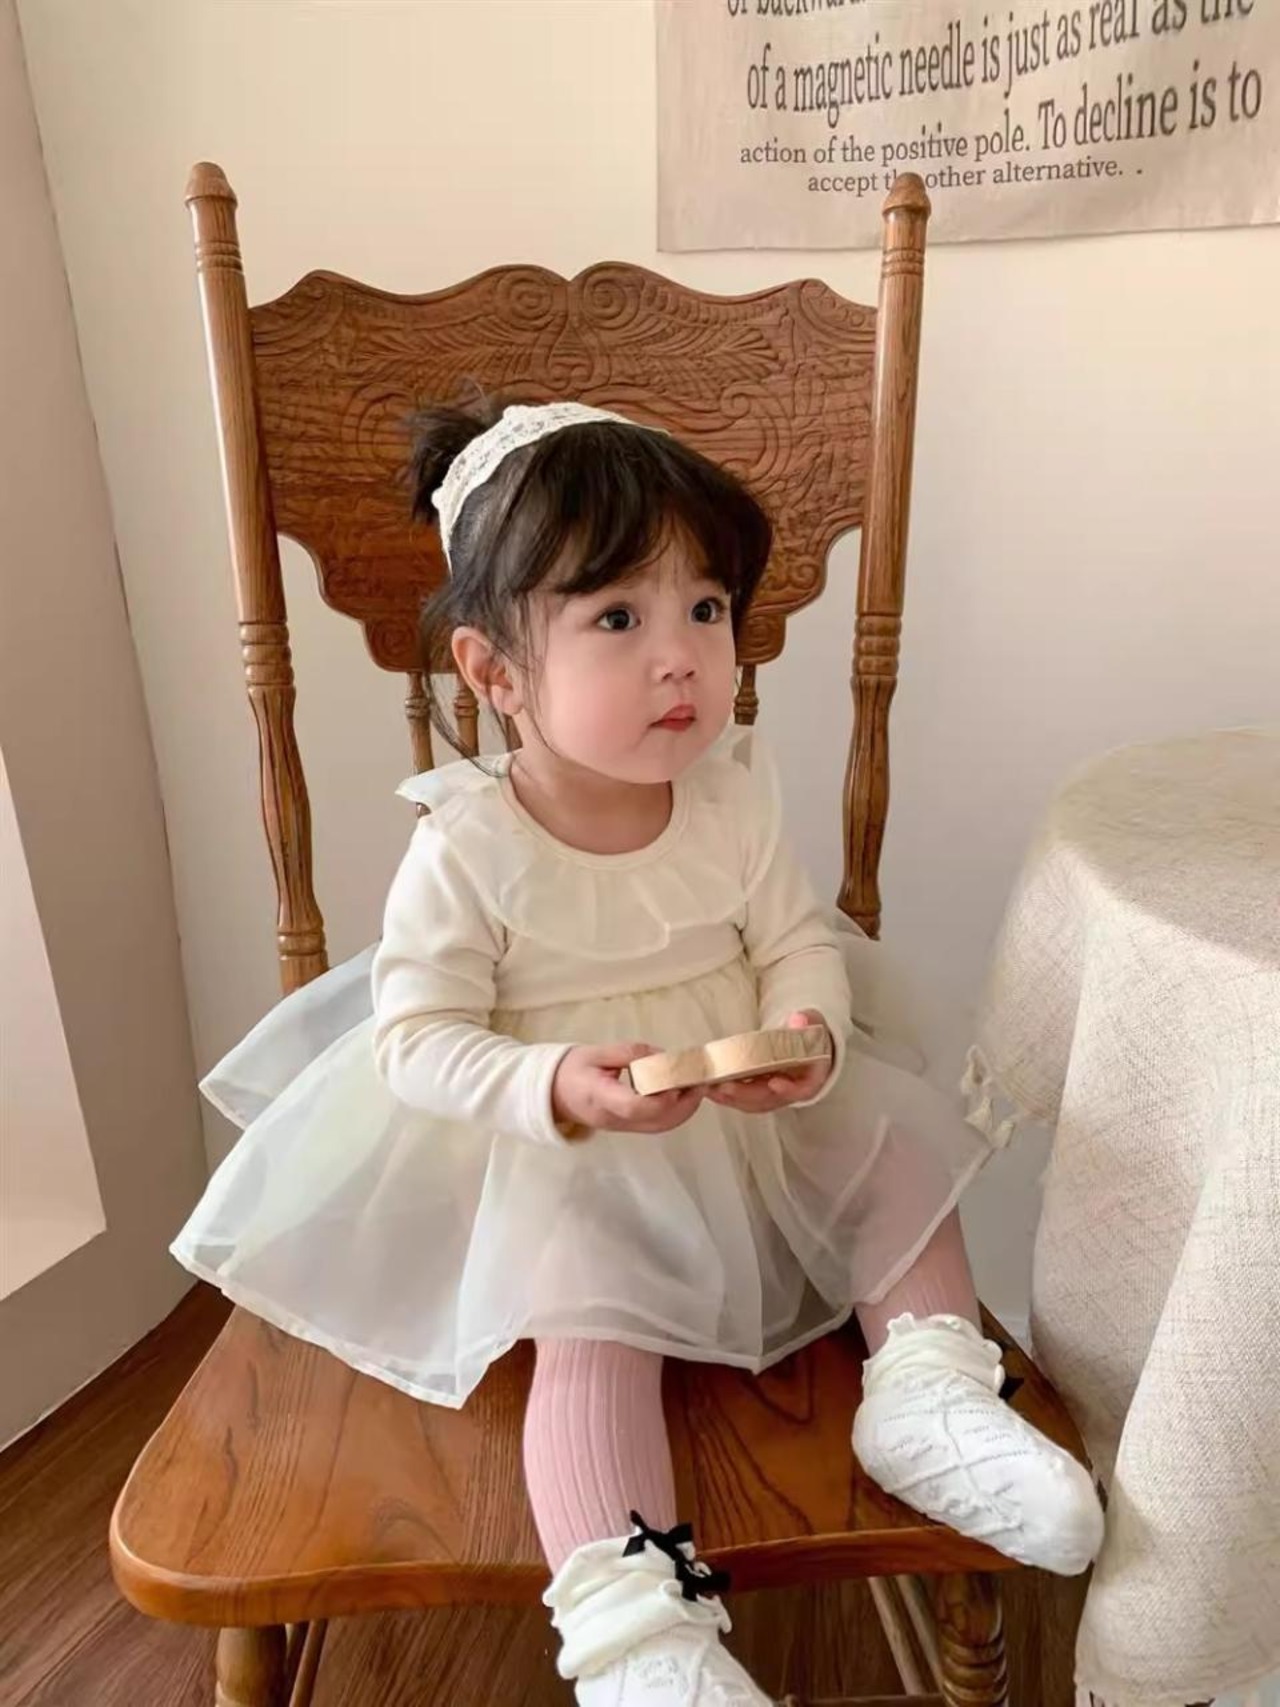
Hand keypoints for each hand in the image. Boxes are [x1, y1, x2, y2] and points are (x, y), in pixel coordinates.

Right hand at [552, 1043, 703, 1137]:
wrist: (552, 1093)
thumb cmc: (570, 1069)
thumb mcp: (595, 1052)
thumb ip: (629, 1053)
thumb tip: (662, 1056)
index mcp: (600, 1097)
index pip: (635, 1106)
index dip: (663, 1096)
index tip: (680, 1078)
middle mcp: (614, 1118)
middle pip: (656, 1121)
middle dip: (684, 1103)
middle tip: (700, 1080)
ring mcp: (621, 1126)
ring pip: (660, 1126)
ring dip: (683, 1109)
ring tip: (695, 1085)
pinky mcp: (627, 1127)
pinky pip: (655, 1124)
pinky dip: (674, 1111)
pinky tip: (681, 1093)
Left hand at [707, 1011, 832, 1114]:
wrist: (806, 1048)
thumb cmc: (810, 1038)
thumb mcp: (814, 1026)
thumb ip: (808, 1022)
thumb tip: (798, 1019)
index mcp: (810, 1078)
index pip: (801, 1088)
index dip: (788, 1088)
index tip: (774, 1082)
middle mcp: (791, 1092)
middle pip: (769, 1098)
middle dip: (745, 1094)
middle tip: (725, 1086)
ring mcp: (772, 1095)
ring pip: (752, 1102)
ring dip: (729, 1098)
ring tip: (709, 1087)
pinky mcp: (758, 1092)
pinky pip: (741, 1098)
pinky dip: (725, 1094)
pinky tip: (708, 1087)